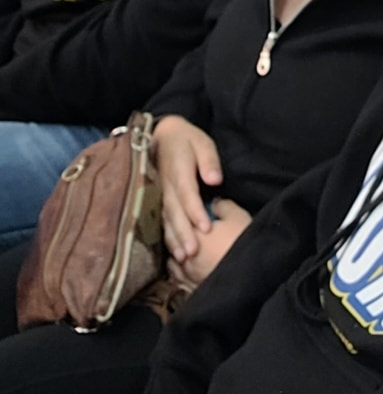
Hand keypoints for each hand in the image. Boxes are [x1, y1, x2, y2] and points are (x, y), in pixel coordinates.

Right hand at [154, 115, 221, 262]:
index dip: (196, 212)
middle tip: (193, 253)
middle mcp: (166, 187)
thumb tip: (215, 180)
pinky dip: (167, 237)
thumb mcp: (202, 142)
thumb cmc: (187, 140)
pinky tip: (173, 252)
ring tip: (183, 258)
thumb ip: (209, 160)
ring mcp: (159, 195)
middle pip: (175, 213)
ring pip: (166, 220)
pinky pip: (161, 221)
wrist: (161, 135)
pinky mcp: (157, 200)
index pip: (187, 195)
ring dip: (174, 239)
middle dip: (184, 234)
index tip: (206, 228)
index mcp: (178, 172)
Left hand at [166, 198, 251, 289]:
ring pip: (172, 260)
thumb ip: (222, 206)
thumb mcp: (238, 216)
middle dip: (181, 232)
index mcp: (191, 232)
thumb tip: (214, 202)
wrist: (247, 275)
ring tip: (187, 248)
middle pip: (173, 239)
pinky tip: (186, 266)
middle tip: (195, 228)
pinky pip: (176, 278)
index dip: (192, 211)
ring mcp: (185, 273)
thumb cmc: (243, 243)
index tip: (203, 210)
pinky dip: (179, 270)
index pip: (182, 217)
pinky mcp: (190, 288)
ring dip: (178, 252)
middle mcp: (182, 253)